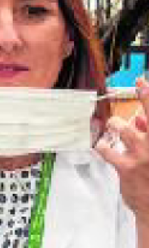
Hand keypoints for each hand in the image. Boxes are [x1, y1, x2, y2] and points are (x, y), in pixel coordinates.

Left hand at [96, 78, 148, 216]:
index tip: (142, 80)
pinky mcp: (127, 167)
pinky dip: (102, 146)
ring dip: (115, 124)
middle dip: (146, 97)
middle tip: (140, 83)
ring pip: (122, 128)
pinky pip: (106, 149)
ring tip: (113, 126)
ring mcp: (143, 155)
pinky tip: (102, 147)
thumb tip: (137, 118)